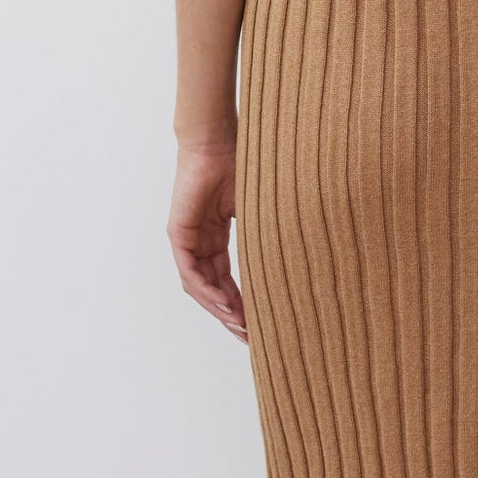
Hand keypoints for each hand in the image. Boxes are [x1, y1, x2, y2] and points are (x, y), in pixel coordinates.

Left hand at [168, 136, 247, 342]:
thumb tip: (298, 257)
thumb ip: (266, 234)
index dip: (242, 303)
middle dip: (232, 315)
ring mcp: (187, 239)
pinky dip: (208, 291)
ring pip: (200, 287)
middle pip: (213, 289)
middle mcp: (200, 242)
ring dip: (220, 309)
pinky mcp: (179, 234)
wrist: (218, 140)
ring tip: (241, 326)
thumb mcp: (259, 209)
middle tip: (251, 337)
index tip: (259, 324)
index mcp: (216, 237)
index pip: (227, 280)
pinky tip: (227, 305)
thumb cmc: (241, 164)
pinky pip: (191, 273)